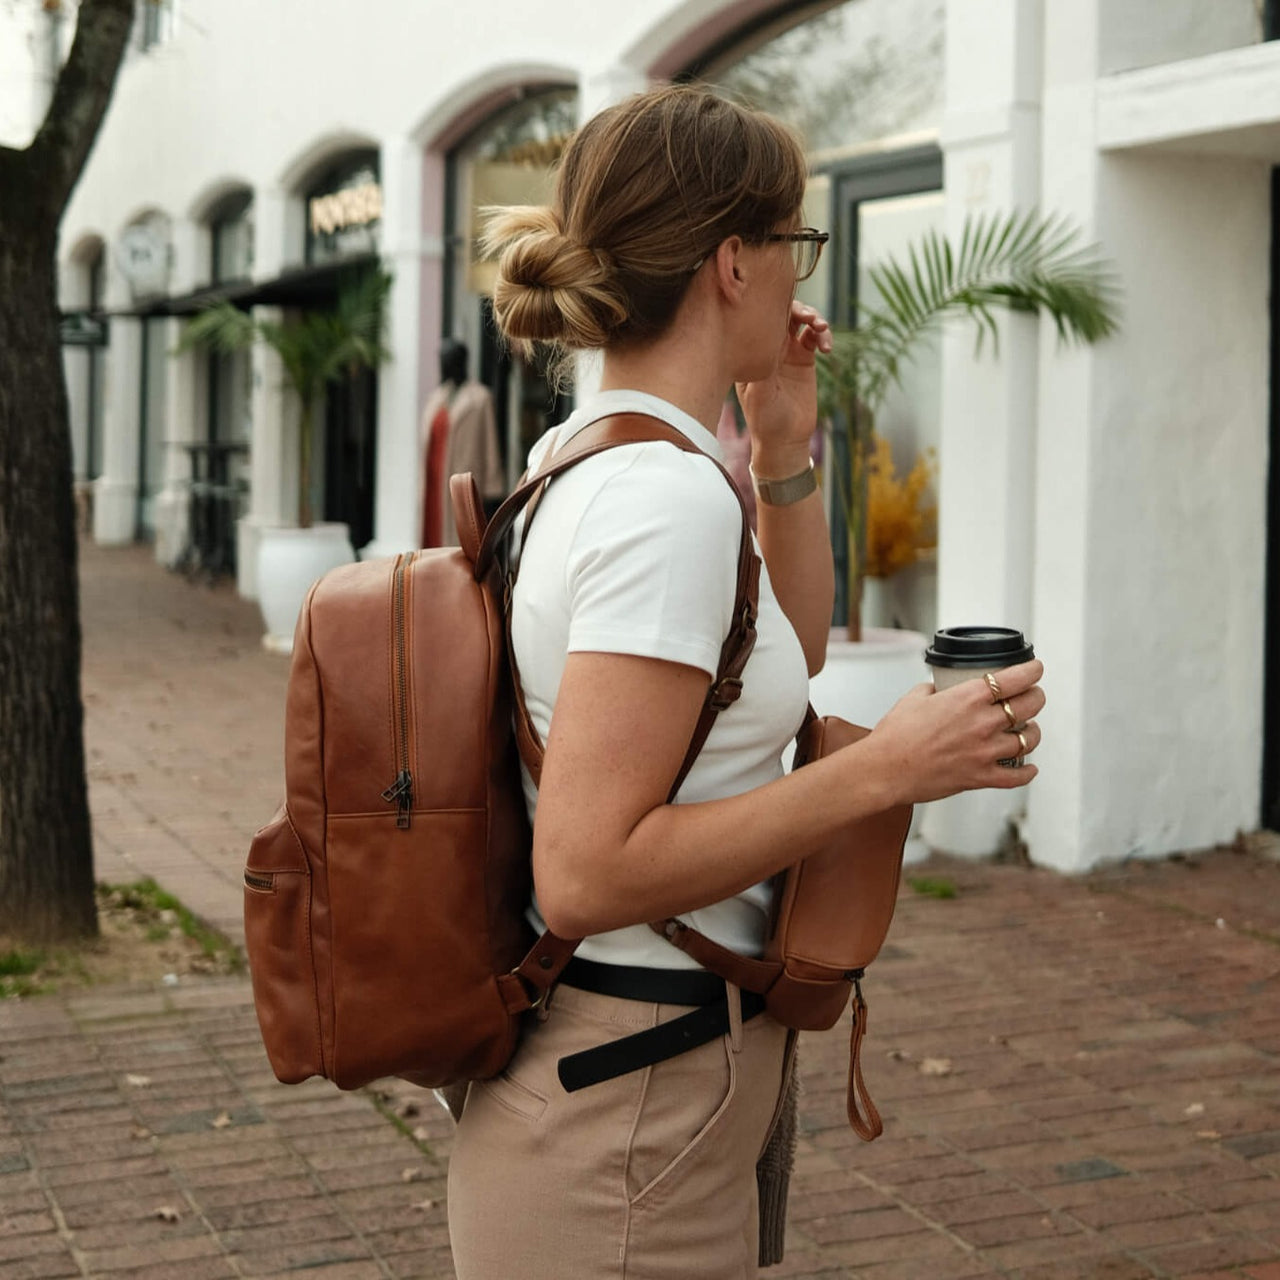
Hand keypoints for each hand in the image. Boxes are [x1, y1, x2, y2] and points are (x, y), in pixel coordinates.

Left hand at [737, 300, 832, 469]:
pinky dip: (823, 336)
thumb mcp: (759, 394)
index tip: (787, 311)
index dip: (773, 307)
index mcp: (751, 350)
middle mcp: (768, 346)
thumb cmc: (764, 419)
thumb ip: (763, 366)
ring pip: (801, 321)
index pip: (760, 319)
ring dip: (814, 318)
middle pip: (782, 313)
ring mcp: (787, 351)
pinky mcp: (805, 359)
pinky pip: (815, 337)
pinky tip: (827, 347)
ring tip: (822, 328)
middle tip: (810, 318)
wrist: (786, 439)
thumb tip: (767, 337)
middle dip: (798, 309)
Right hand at [868, 660, 1045, 804]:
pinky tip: (1029, 768)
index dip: (1032, 671)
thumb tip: (941, 690)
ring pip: (1029, 740)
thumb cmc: (894, 736)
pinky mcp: (980, 777)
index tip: (1036, 669)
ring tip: (1029, 730)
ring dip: (1033, 732)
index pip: (1015, 678)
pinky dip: (1027, 772)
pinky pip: (1017, 777)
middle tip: (1034, 696)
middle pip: (1030, 706)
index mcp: (967, 698)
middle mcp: (982, 723)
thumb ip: (934, 689)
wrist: (884, 769)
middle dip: (1036, 697)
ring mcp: (984, 752)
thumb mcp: (913, 698)